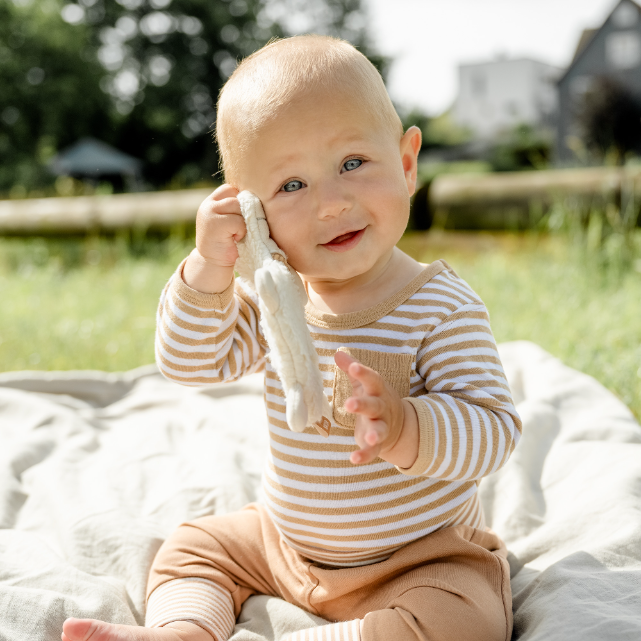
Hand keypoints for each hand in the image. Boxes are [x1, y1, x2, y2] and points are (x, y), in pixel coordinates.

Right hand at [183, 184, 245, 293]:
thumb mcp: (230, 220)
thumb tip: (258, 197)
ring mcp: (209, 212)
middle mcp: (209, 204)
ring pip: (239, 206)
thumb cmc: (228, 242)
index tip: (242, 217)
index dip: (242, 201)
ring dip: (243, 222)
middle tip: (241, 228)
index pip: (232, 189)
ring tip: (237, 234)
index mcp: (212, 201)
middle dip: (245, 212)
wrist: (214, 263)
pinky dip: (241, 231)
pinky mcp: (214, 223)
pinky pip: (238, 221)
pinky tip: (235, 239)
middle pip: (238, 197)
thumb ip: (237, 208)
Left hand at [334, 350, 406, 464]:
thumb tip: (337, 352)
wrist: (399, 425)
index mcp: (377, 391)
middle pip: (374, 405)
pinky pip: (373, 452)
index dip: (363, 373)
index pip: (372, 379)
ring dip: (374, 434)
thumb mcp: (365, 383)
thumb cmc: (375, 398)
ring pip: (379, 430)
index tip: (353, 367)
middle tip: (349, 404)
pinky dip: (365, 455)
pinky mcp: (378, 444)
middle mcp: (381, 408)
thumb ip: (352, 368)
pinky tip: (354, 458)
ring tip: (368, 438)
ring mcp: (382, 426)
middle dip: (363, 404)